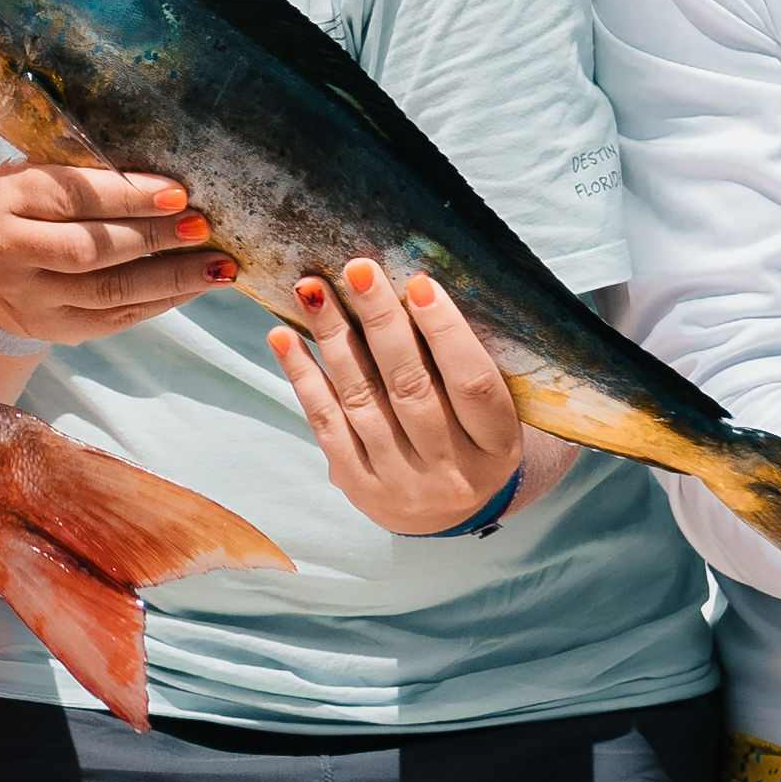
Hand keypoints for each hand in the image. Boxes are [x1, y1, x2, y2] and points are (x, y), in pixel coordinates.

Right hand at [0, 165, 236, 353]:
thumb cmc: (29, 209)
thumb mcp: (38, 175)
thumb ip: (85, 171)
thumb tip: (167, 178)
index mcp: (8, 200)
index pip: (71, 196)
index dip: (128, 197)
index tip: (178, 193)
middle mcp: (11, 252)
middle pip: (89, 249)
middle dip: (154, 238)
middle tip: (203, 227)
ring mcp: (32, 299)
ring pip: (109, 292)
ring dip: (170, 277)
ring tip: (217, 264)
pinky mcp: (57, 329)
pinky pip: (117, 319)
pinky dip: (162, 301)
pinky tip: (195, 286)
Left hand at [269, 258, 528, 537]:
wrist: (446, 512)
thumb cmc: (470, 436)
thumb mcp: (488, 409)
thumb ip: (460, 360)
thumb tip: (410, 287)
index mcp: (497, 444)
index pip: (472, 383)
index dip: (446, 332)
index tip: (418, 281)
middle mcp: (451, 470)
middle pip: (410, 387)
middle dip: (380, 322)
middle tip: (357, 269)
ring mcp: (401, 483)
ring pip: (362, 400)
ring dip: (333, 338)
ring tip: (311, 290)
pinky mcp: (358, 486)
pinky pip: (325, 423)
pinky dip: (303, 375)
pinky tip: (283, 336)